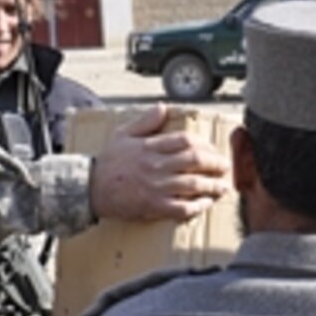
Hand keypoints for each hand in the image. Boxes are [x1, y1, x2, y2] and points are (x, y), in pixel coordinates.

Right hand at [89, 105, 229, 221]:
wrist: (90, 188)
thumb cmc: (107, 163)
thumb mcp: (123, 134)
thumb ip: (145, 121)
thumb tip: (163, 107)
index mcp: (150, 147)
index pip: (186, 141)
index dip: (205, 145)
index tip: (213, 149)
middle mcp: (156, 166)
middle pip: (195, 161)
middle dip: (215, 164)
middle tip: (225, 166)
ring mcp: (156, 187)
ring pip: (193, 184)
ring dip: (213, 185)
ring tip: (223, 186)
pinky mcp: (153, 206)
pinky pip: (182, 207)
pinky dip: (198, 206)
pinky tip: (206, 203)